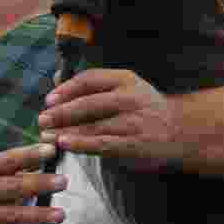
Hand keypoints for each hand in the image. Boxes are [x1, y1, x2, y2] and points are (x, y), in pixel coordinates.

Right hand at [0, 143, 66, 223]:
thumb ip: (12, 167)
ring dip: (38, 216)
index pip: (7, 160)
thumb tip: (47, 153)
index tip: (51, 151)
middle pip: (11, 187)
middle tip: (63, 181)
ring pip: (12, 216)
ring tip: (60, 215)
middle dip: (39, 184)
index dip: (29, 155)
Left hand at [38, 68, 182, 171]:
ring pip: (92, 125)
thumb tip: (56, 80)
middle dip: (61, 112)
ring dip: (65, 131)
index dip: (65, 89)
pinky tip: (65, 144)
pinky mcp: (134, 143)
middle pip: (87, 103)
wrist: (181, 130)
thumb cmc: (144, 108)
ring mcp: (133, 121)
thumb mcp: (125, 88)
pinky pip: (102, 143)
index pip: (89, 79)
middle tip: (42, 119)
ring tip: (46, 135)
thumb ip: (94, 86)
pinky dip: (81, 143)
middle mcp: (129, 97)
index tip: (49, 100)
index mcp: (125, 79)